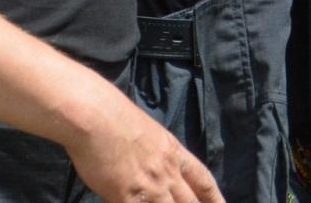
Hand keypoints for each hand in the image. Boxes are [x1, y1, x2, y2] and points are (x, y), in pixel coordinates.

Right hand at [66, 103, 223, 202]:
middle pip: (191, 202)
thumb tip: (155, 166)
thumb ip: (157, 155)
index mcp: (174, 152)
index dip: (214, 198)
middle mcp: (167, 172)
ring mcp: (150, 186)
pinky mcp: (127, 196)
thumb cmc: (115, 118)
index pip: (203, 179)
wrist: (96, 116)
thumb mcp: (149, 134)